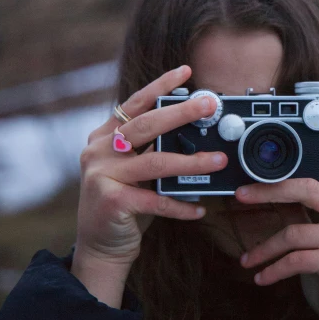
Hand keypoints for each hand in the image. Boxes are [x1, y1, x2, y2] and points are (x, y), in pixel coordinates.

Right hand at [71, 65, 227, 306]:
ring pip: (156, 162)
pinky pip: (156, 200)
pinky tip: (200, 208)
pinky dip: (181, 204)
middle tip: (210, 106)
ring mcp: (102, 175)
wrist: (100, 247)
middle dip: (182, 112)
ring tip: (219, 159)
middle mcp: (99, 150)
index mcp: (105, 136)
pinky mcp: (111, 201)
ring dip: (192, 161)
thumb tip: (197, 131)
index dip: (161, 86)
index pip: (136, 103)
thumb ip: (153, 149)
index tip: (186, 72)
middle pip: (146, 125)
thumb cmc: (126, 204)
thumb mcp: (135, 170)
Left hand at [236, 102, 318, 319]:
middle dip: (269, 190)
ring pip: (296, 229)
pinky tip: (261, 277)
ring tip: (246, 260)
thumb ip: (306, 219)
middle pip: (309, 187)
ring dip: (264, 248)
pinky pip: (299, 258)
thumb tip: (267, 200)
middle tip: (240, 194)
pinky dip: (274, 268)